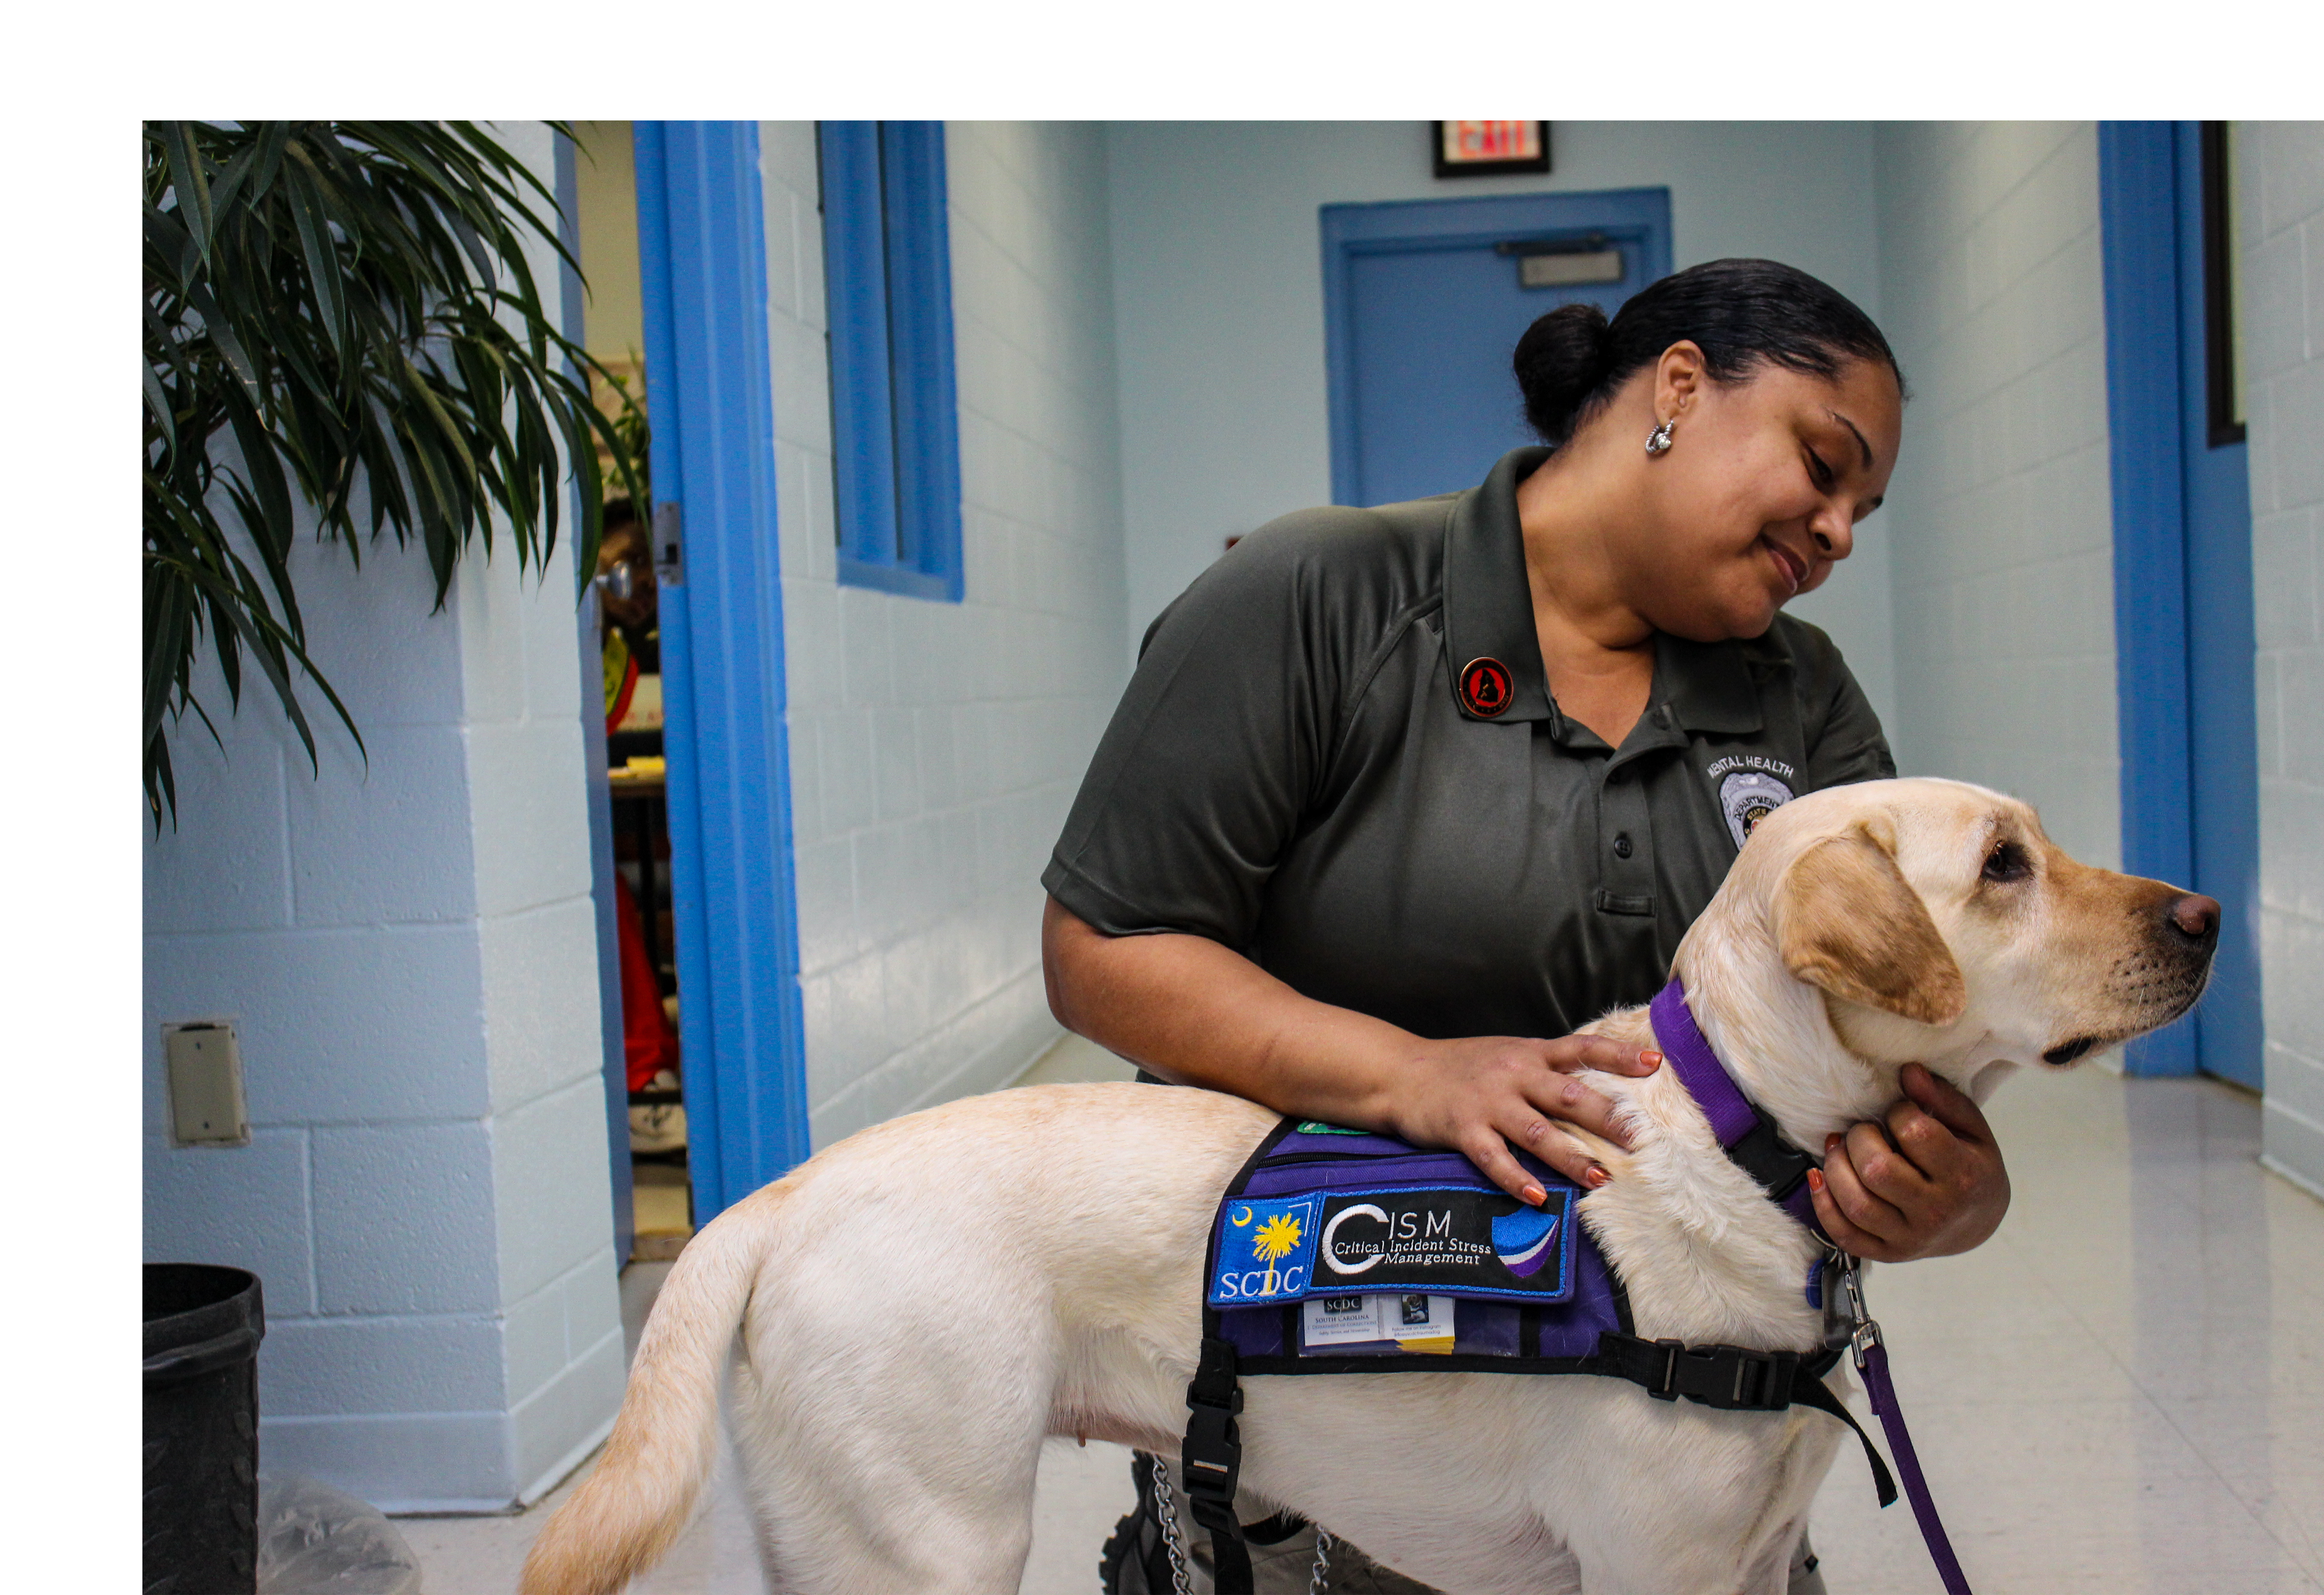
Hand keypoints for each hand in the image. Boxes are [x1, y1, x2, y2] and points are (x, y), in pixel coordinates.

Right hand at [1382, 1035, 1662, 1206]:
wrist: (1400, 1072)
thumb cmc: (1461, 1067)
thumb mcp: (1506, 1054)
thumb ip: (1545, 1067)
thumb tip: (1594, 1087)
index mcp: (1529, 1053)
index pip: (1581, 1049)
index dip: (1618, 1056)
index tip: (1655, 1064)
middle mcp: (1513, 1074)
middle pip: (1569, 1095)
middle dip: (1607, 1118)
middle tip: (1642, 1140)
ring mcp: (1488, 1103)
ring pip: (1538, 1131)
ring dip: (1571, 1156)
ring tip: (1601, 1178)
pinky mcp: (1464, 1129)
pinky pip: (1494, 1158)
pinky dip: (1516, 1178)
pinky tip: (1537, 1197)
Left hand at [1806, 1063, 2010, 1261]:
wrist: (1978, 1221)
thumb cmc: (1971, 1165)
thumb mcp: (1971, 1129)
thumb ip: (1942, 1098)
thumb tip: (1909, 1071)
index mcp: (1963, 1176)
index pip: (1915, 1134)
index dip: (1898, 1112)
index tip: (1898, 1112)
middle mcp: (1937, 1212)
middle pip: (1877, 1170)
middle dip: (1860, 1138)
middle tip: (1864, 1130)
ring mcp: (1910, 1238)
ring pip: (1857, 1204)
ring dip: (1835, 1167)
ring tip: (1839, 1147)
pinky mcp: (1889, 1253)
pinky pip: (1845, 1235)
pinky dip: (1823, 1205)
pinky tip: (1819, 1176)